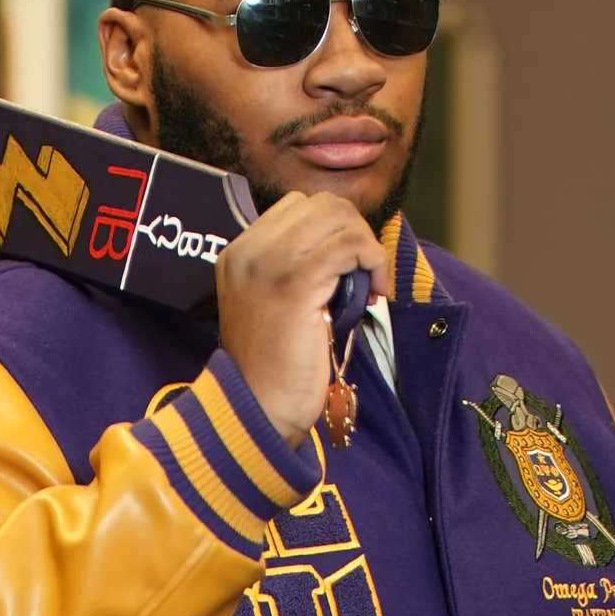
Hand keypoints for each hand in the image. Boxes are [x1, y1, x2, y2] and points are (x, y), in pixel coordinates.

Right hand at [215, 192, 384, 442]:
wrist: (259, 410)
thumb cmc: (273, 369)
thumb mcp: (275, 304)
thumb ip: (295, 266)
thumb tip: (344, 245)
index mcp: (239, 252)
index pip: (298, 206)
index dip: (335, 228)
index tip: (348, 267)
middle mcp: (249, 250)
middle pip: (321, 205)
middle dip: (355, 233)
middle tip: (366, 274)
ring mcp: (269, 263)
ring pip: (338, 218)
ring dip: (367, 246)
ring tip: (371, 285)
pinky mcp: (296, 282)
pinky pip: (349, 245)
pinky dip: (373, 261)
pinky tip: (374, 292)